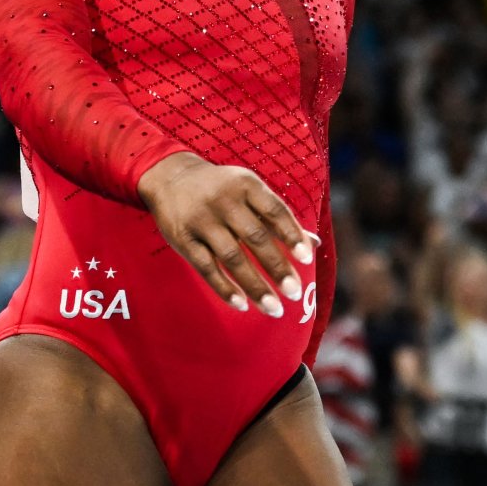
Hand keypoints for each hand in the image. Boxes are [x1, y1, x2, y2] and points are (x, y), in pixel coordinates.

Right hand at [137, 152, 312, 317]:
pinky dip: (224, 288)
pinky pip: (206, 267)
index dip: (292, 234)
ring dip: (255, 286)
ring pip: (232, 257)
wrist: (171, 177)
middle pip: (255, 237)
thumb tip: (315, 244)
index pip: (275, 210)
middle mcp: (224, 200)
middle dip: (277, 268)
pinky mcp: (182, 238)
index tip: (308, 259)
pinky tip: (242, 305)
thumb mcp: (249, 191)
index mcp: (245, 185)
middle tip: (295, 293)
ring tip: (274, 308)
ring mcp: (201, 220)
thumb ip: (278, 217)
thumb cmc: (222, 188)